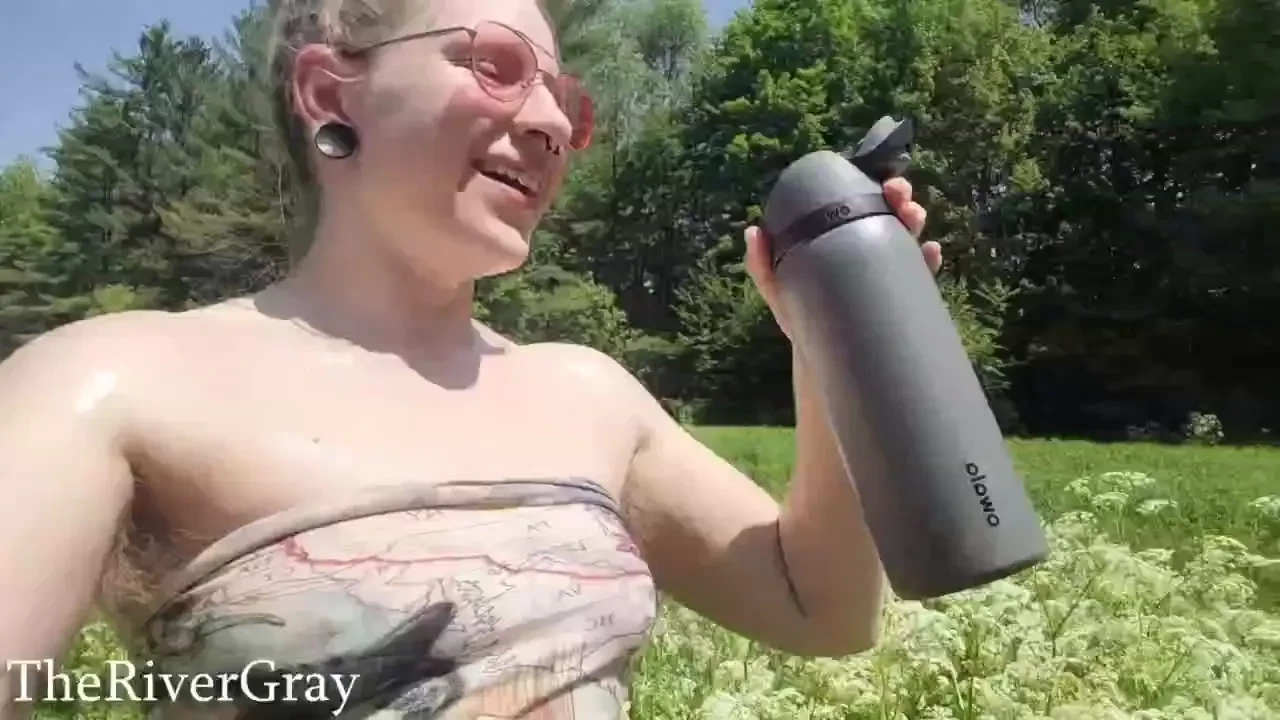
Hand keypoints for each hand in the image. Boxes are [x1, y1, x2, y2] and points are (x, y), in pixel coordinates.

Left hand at [744, 177, 938, 338]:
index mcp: (841, 235)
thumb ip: (763, 264)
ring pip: (909, 235)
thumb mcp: (778, 287)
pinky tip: (931, 252)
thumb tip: (754, 231)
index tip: (873, 178)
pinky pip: (922, 272)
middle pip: (890, 211)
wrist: (821, 355)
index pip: (859, 201)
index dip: (870, 183)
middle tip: (898, 194)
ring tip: (913, 217)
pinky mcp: (904, 293)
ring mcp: (889, 268)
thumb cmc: (800, 313)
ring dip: (915, 219)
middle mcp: (869, 246)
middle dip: (900, 196)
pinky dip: (929, 259)